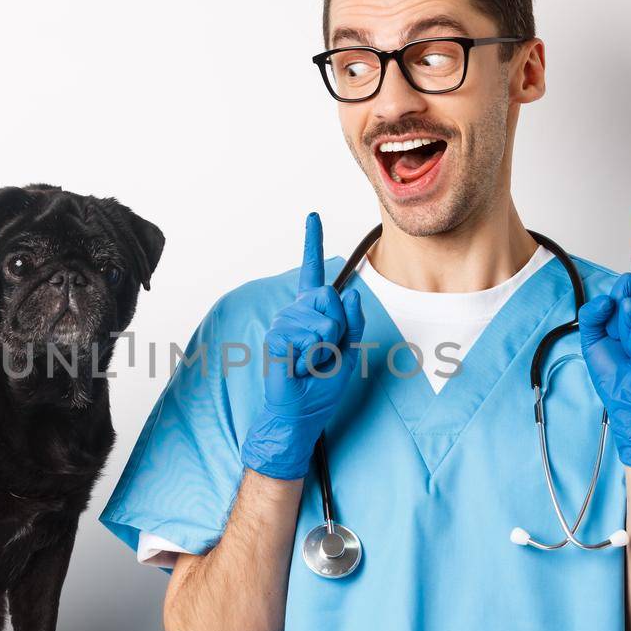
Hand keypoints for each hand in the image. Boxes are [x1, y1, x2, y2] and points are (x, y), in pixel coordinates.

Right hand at [240, 212, 365, 480]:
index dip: (312, 243)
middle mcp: (295, 312)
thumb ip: (354, 322)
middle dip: (339, 327)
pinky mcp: (276, 338)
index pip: (313, 273)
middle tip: (326, 351)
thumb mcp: (350, 352)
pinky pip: (310, 336)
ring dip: (327, 347)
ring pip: (323, 319)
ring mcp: (283, 323)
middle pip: (329, 295)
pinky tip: (301, 367)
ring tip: (312, 362)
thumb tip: (350, 294)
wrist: (300, 414)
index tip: (312, 216)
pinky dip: (314, 357)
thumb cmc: (322, 386)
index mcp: (313, 312)